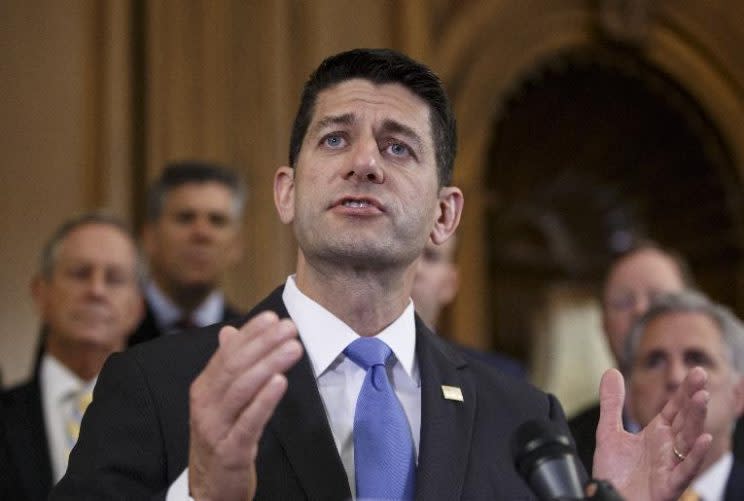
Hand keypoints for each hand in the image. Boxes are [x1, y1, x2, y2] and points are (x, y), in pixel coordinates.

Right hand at [188, 311, 303, 500]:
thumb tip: (230, 332)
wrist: (208, 489)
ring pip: (242, 390)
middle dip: (264, 344)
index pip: (227, 353)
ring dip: (269, 365)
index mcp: (204, 389)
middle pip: (235, 367)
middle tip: (289, 328)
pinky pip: (248, 422)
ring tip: (292, 348)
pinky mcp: (231, 450)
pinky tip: (280, 382)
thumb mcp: (219, 402)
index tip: (274, 317)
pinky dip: (264, 401)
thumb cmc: (220, 438)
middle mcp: (206, 405)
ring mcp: (216, 428)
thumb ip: (226, 367)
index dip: (251, 334)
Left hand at [592, 368, 711, 500]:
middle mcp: (667, 448)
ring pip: (688, 440)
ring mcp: (670, 466)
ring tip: (702, 398)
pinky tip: (703, 439)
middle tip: (701, 375)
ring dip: (696, 419)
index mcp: (656, 434)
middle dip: (693, 398)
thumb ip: (612, 403)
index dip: (684, 391)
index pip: (674, 408)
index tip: (696, 371)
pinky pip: (685, 470)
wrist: (608, 500)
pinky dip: (695, 455)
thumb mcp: (608, 432)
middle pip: (684, 420)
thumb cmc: (614, 473)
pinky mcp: (669, 485)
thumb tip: (611, 371)